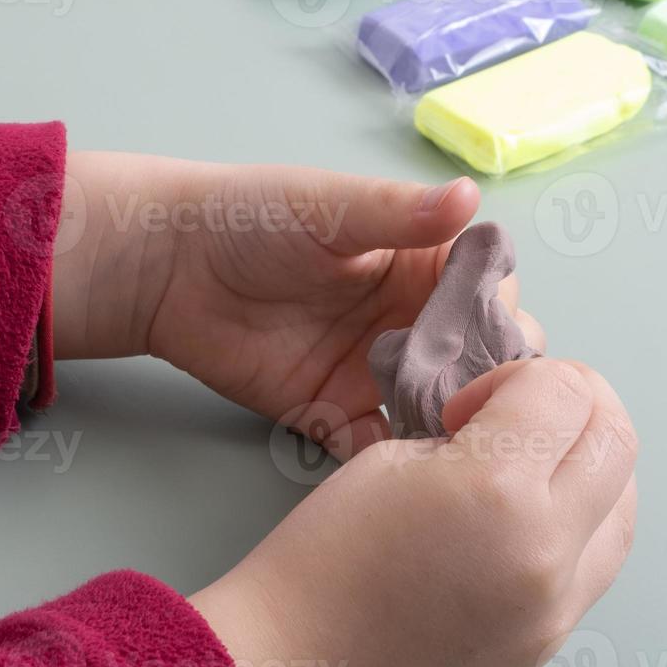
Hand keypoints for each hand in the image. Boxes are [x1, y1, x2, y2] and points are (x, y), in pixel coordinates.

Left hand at [51, 152, 545, 454]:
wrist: (167, 268)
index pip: (491, 289)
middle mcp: (411, 318)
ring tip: (450, 435)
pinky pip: (381, 445)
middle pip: (480, 356)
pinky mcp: (336, 413)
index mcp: (421, 261)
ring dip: (452, 421)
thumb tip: (467, 196)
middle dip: (489, 376)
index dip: (500, 311)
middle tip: (473, 392)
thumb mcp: (329, 207)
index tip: (492, 330)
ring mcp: (377, 370)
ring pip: (442, 407)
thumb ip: (398, 213)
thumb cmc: (249, 217)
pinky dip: (400, 461)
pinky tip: (410, 470)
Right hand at [189, 359, 638, 666]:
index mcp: (495, 491)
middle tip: (520, 408)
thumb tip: (513, 425)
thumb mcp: (389, 459)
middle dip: (575, 402)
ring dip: (591, 463)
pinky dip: (582, 521)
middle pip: (616, 437)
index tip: (475, 402)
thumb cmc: (321, 567)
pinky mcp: (550, 642)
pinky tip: (531, 512)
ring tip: (532, 461)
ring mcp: (556, 607)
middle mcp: (544, 551)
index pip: (564, 390)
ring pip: (626, 505)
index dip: (519, 376)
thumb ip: (469, 433)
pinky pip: (600, 563)